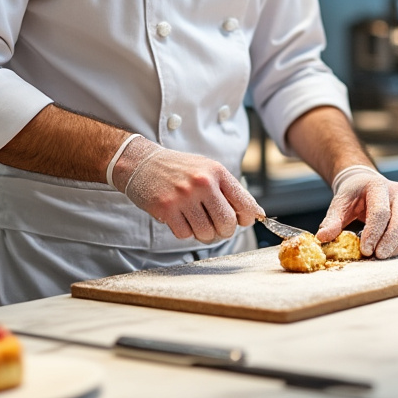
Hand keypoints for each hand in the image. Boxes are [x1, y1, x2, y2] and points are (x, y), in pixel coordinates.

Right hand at [113, 137, 262, 243]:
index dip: (247, 218)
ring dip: (203, 233)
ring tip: (195, 220)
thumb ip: (229, 190)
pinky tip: (180, 218)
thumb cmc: (178, 169)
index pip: (245, 203)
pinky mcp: (166, 208)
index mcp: (217, 172)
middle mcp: (203, 182)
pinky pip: (185, 234)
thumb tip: (255, 214)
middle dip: (224, 231)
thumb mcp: (207, 170)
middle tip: (217, 227)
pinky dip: (185, 232)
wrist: (142, 162)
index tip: (242, 221)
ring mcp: (184, 196)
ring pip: (206, 233)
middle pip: (227, 223)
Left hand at [316, 165, 397, 258]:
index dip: (373, 234)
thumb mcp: (339, 204)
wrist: (365, 184)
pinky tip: (389, 250)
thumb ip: (332, 220)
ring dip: (396, 247)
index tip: (364, 250)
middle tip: (375, 256)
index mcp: (378, 186)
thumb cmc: (353, 195)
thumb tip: (322, 237)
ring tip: (380, 254)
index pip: (380, 212)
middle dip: (388, 243)